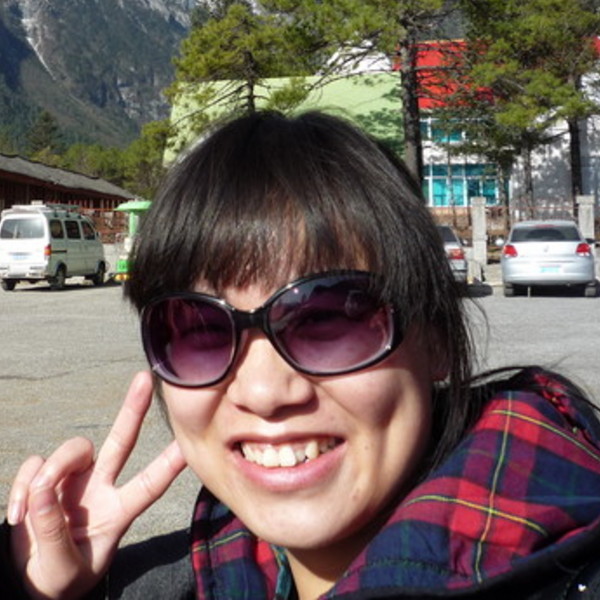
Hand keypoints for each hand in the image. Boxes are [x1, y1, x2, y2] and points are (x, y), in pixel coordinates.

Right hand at [6, 371, 186, 599]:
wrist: (29, 582)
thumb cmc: (59, 578)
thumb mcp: (63, 569)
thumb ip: (53, 532)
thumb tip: (44, 491)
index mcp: (118, 512)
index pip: (150, 484)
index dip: (169, 464)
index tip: (189, 441)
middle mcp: (100, 488)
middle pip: (121, 441)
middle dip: (133, 410)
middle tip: (144, 379)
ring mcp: (73, 482)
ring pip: (73, 450)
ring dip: (51, 470)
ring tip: (30, 510)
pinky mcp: (45, 480)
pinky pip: (35, 466)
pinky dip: (24, 487)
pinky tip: (17, 515)